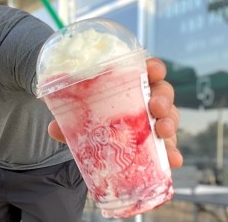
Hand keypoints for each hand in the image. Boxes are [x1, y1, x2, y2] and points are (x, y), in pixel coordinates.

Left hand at [48, 57, 182, 167]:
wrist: (98, 140)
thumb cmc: (93, 116)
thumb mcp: (79, 114)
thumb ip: (68, 119)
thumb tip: (54, 127)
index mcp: (131, 83)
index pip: (148, 69)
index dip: (154, 68)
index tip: (154, 71)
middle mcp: (147, 99)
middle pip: (163, 92)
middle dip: (163, 98)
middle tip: (156, 107)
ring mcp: (154, 121)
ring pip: (170, 117)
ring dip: (170, 123)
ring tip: (163, 131)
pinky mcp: (157, 143)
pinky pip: (168, 146)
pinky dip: (172, 153)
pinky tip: (173, 160)